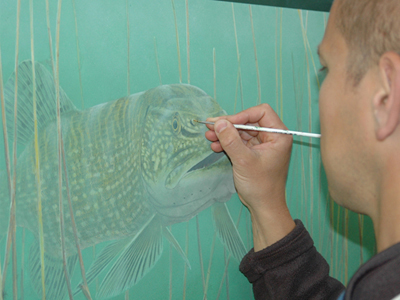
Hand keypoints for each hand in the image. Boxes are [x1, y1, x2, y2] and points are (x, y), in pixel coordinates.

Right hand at [205, 104, 294, 249]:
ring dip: (225, 133)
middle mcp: (272, 137)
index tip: (225, 123)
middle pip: (249, 121)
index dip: (242, 115)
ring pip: (242, 131)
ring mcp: (262, 145)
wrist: (263, 206)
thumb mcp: (244, 160)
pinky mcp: (253, 152)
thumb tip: (219, 122)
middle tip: (211, 126)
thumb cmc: (260, 185)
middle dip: (229, 125)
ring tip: (209, 136)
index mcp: (278, 135)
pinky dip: (227, 142)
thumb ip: (231, 140)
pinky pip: (239, 142)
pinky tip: (215, 145)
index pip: (261, 113)